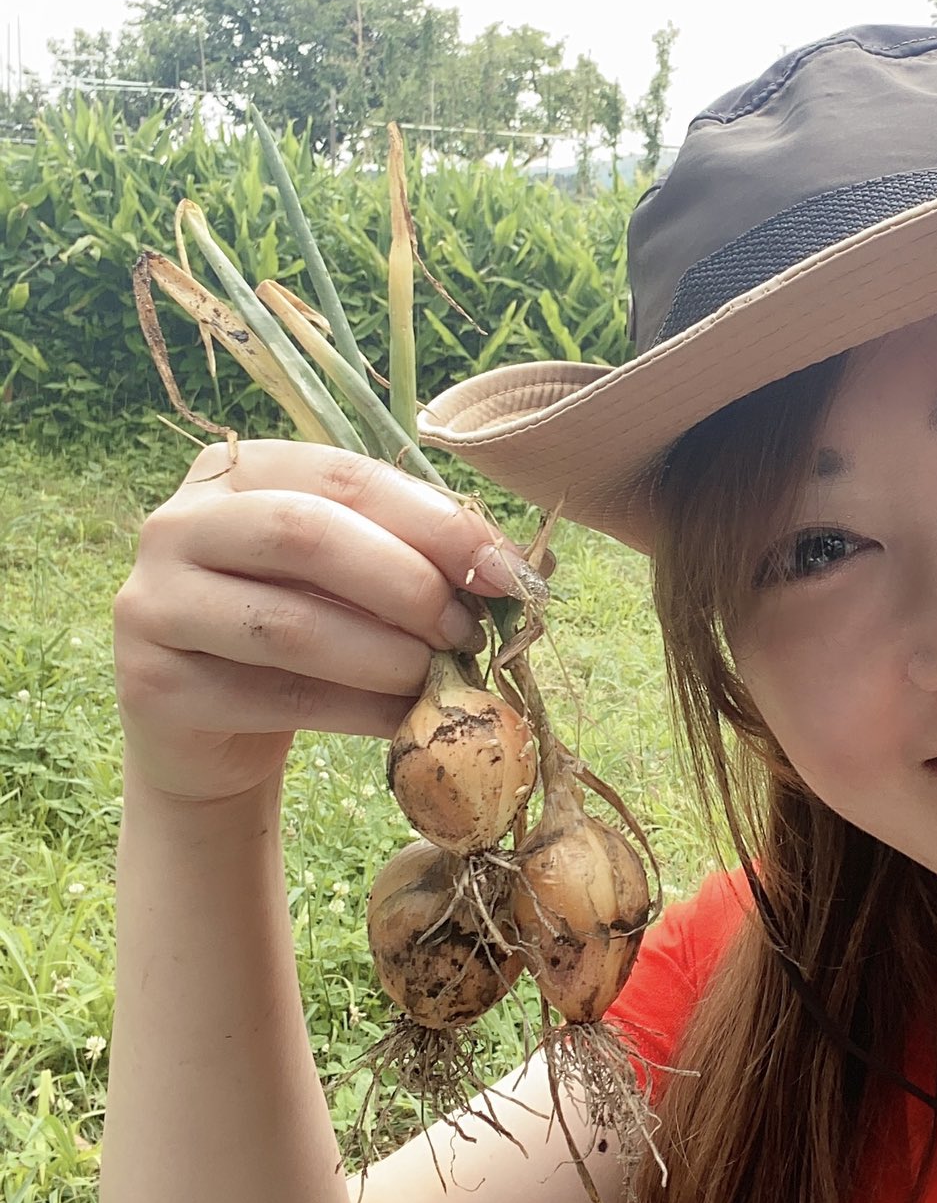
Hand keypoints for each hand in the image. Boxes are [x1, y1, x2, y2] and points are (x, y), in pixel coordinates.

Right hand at [113, 441, 526, 806]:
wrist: (209, 730)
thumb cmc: (294, 631)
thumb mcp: (349, 579)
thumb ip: (415, 556)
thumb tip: (516, 568)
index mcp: (235, 471)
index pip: (345, 477)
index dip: (434, 522)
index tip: (504, 570)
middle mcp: (178, 524)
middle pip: (307, 536)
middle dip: (407, 584)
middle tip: (467, 630)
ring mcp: (154, 603)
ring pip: (290, 624)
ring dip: (387, 655)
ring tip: (442, 676)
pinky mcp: (153, 684)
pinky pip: (280, 696)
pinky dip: (360, 711)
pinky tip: (406, 719)